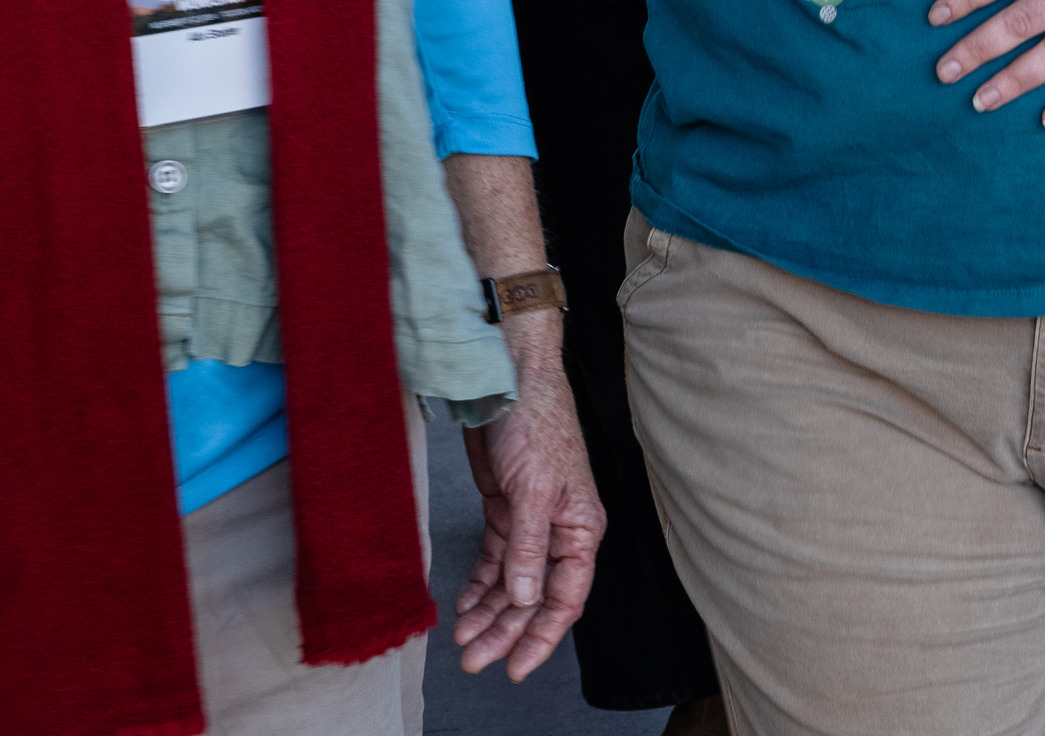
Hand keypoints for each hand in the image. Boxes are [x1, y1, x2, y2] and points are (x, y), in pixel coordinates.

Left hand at [449, 317, 602, 681]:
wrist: (507, 377)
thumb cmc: (536, 422)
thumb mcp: (533, 490)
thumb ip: (528, 548)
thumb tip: (523, 599)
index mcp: (581, 528)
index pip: (565, 598)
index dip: (541, 636)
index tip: (516, 667)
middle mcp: (559, 531)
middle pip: (534, 597)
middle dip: (506, 631)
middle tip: (475, 661)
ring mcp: (530, 522)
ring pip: (511, 583)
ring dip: (489, 613)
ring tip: (464, 642)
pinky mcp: (505, 510)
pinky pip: (494, 560)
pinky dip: (480, 585)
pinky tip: (464, 605)